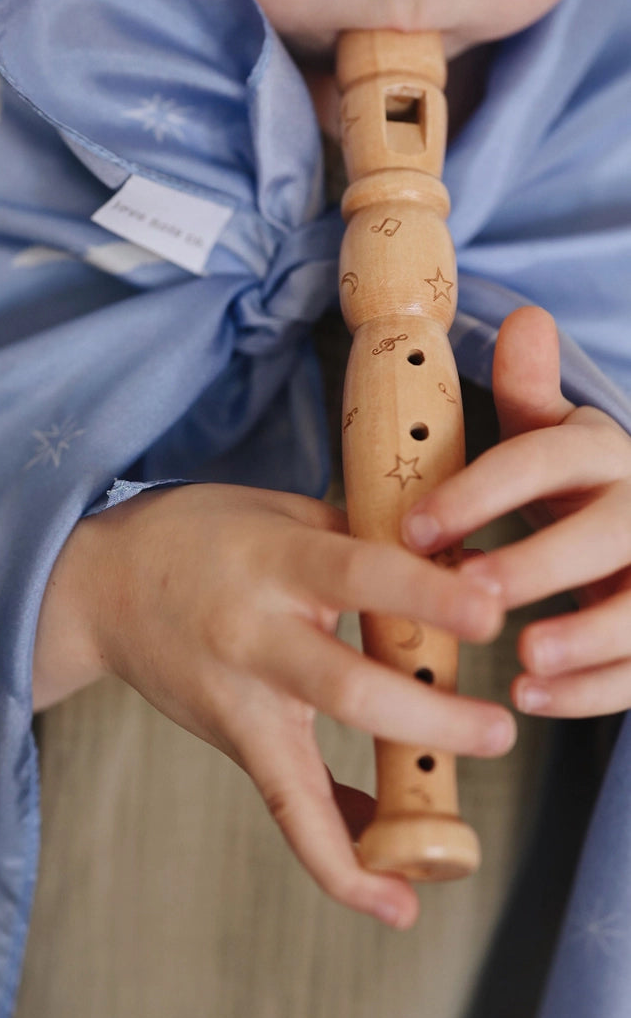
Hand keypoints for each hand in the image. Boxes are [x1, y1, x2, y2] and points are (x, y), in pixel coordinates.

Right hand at [35, 480, 511, 928]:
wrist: (99, 588)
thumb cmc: (200, 536)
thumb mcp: (277, 511)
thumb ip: (358, 535)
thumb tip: (456, 569)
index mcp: (277, 560)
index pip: (361, 576)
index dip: (425, 596)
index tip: (488, 615)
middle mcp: (256, 635)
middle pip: (346, 689)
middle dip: (428, 719)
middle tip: (498, 732)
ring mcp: (240, 699)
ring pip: (308, 775)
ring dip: (378, 823)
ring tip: (449, 856)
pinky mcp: (234, 742)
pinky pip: (289, 811)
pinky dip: (338, 860)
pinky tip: (392, 900)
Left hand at [403, 306, 630, 717]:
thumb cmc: (575, 485)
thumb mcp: (550, 436)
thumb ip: (528, 393)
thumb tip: (525, 319)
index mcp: (600, 451)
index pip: (543, 459)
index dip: (479, 493)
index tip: (412, 529)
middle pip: (605, 535)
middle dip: (536, 566)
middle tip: (466, 595)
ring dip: (584, 637)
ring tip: (520, 661)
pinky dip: (593, 689)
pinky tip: (533, 698)